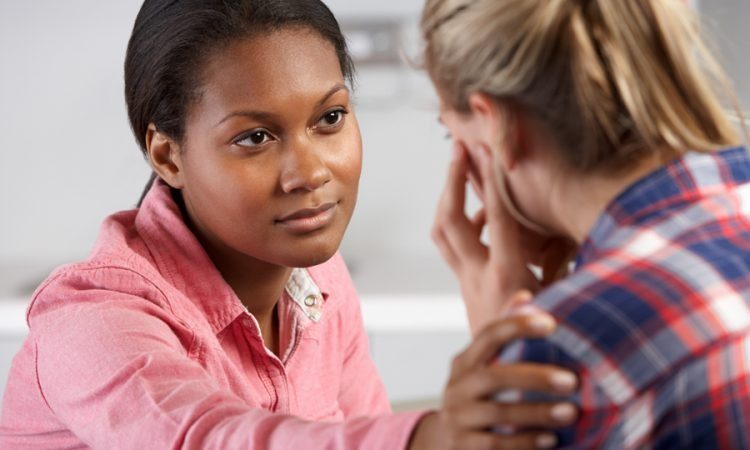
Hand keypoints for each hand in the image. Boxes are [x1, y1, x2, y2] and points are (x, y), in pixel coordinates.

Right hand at [409, 307, 578, 449]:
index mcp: (464, 362)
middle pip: (494, 377)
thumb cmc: (477, 399)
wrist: (444, 444)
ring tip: (571, 412)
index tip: (550, 323)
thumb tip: (525, 297)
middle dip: (534, 377)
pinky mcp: (463, 447)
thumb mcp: (483, 368)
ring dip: (537, 412)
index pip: (488, 336)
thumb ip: (504, 339)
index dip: (516, 326)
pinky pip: (496, 445)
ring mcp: (458, 418)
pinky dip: (525, 442)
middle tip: (572, 380)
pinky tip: (551, 439)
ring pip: (498, 413)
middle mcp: (457, 387)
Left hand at [432, 143, 574, 332]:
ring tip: (458, 170)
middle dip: (452, 180)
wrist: (494, 389)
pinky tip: (479, 217)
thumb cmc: (537, 351)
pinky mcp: (464, 288)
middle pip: (450, 220)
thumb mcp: (563, 310)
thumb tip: (588, 246)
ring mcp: (465, 282)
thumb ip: (568, 278)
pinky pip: (453, 247)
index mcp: (507, 276)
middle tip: (457, 147)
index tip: (484, 147)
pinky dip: (460, 224)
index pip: (496, 218)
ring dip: (448, 199)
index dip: (489, 181)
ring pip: (443, 233)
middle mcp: (477, 276)